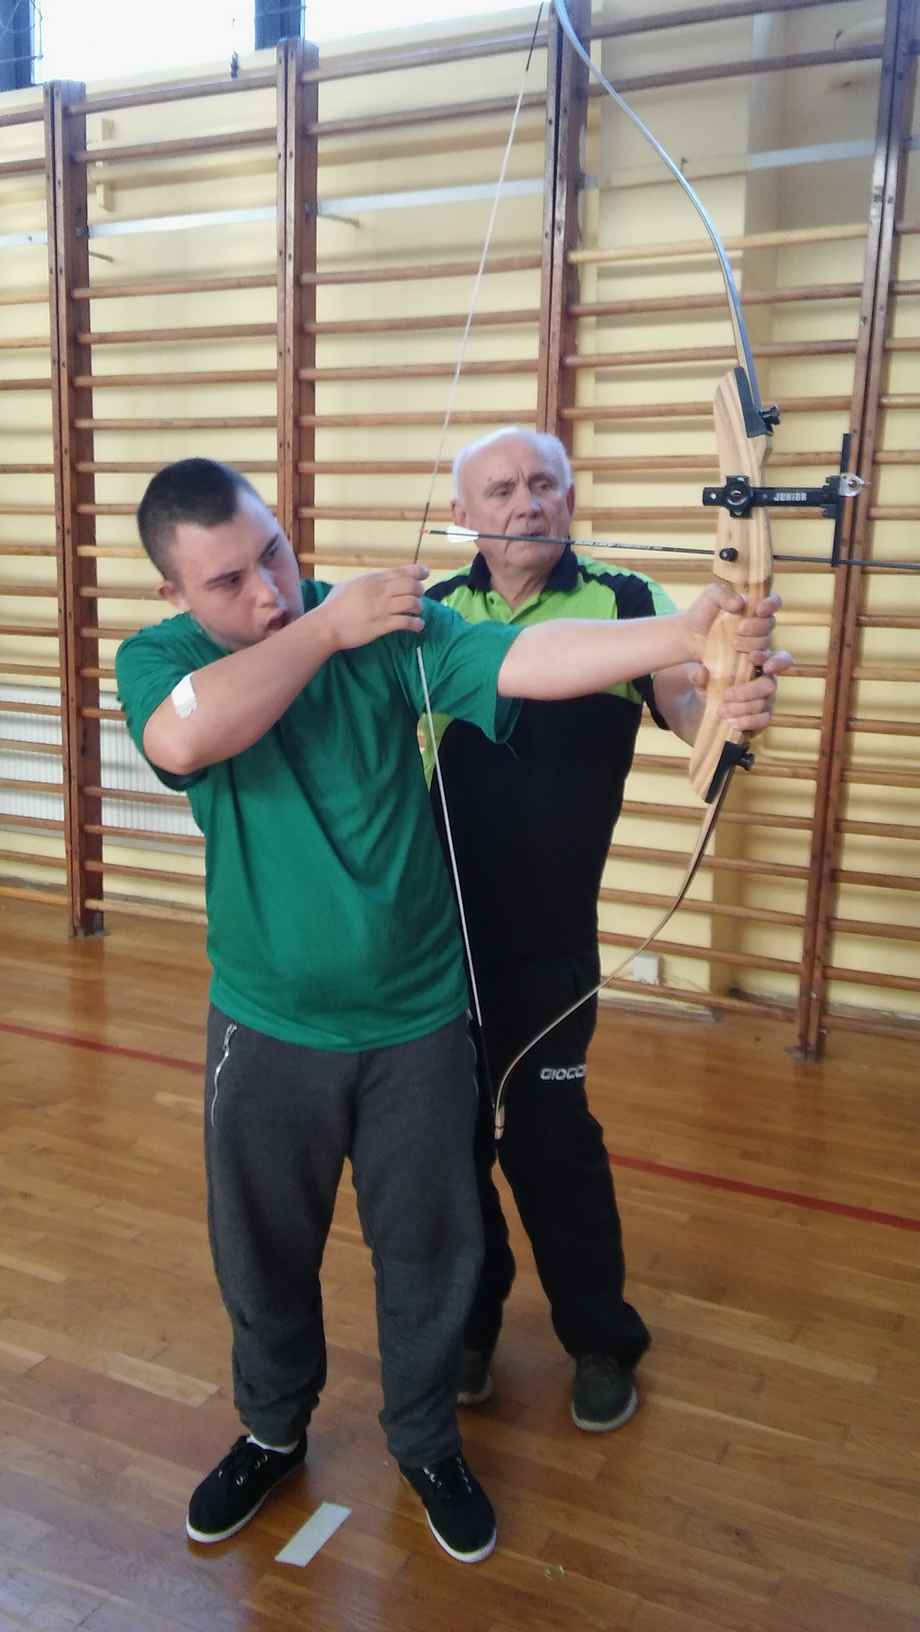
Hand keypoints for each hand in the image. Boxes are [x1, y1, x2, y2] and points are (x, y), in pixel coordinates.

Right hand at [317, 564, 428, 650]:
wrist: (326, 626)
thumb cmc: (333, 606)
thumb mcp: (347, 585)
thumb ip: (363, 582)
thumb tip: (370, 582)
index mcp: (372, 579)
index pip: (401, 571)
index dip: (417, 572)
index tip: (425, 573)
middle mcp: (380, 591)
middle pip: (411, 586)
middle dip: (419, 590)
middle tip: (419, 597)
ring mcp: (382, 608)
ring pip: (412, 603)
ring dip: (419, 608)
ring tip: (417, 612)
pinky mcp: (382, 625)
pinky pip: (407, 622)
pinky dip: (416, 624)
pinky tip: (418, 626)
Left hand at [684, 594, 793, 735]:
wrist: (684, 653)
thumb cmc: (701, 627)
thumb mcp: (705, 605)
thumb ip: (720, 596)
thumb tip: (738, 604)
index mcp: (757, 627)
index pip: (773, 612)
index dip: (772, 608)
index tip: (758, 609)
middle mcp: (764, 654)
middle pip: (779, 657)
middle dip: (758, 653)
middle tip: (737, 650)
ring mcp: (762, 680)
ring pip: (771, 687)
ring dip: (750, 692)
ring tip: (725, 697)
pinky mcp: (755, 705)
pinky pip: (765, 716)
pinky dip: (749, 718)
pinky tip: (732, 719)